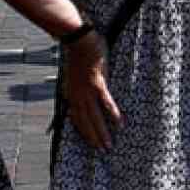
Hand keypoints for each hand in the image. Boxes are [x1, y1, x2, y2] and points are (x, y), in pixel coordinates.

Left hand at [61, 33, 121, 149]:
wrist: (77, 40)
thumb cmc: (77, 52)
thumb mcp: (74, 71)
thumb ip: (79, 81)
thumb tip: (86, 86)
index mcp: (70, 93)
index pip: (75, 117)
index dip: (83, 130)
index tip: (89, 141)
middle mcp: (77, 95)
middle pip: (85, 121)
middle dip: (92, 137)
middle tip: (101, 150)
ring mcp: (86, 91)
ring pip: (94, 117)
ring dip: (101, 132)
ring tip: (107, 145)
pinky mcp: (97, 83)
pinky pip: (105, 102)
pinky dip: (112, 113)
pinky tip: (119, 123)